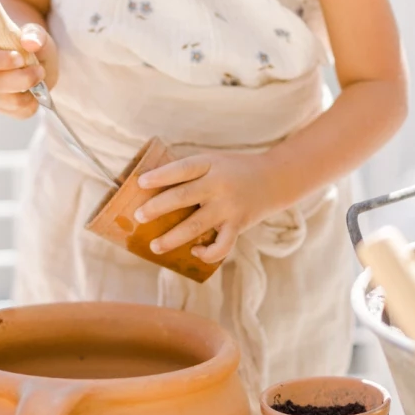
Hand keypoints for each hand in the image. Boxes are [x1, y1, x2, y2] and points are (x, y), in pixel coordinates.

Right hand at [0, 23, 58, 118]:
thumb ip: (34, 34)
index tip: (20, 58)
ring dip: (30, 92)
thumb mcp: (36, 34)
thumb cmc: (31, 45)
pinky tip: (36, 93)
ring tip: (39, 79)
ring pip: (8, 101)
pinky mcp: (3, 108)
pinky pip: (18, 112)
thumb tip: (30, 42)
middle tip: (39, 70)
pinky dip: (32, 104)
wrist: (39, 63)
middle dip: (22, 79)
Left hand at [132, 151, 269, 264]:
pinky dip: (207, 253)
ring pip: (196, 226)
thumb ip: (190, 171)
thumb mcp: (214, 161)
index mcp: (210, 164)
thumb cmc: (235, 169)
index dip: (160, 176)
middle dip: (158, 208)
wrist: (276, 178)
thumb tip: (152, 186)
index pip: (182, 169)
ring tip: (154, 246)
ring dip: (172, 238)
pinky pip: (221, 245)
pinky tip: (194, 252)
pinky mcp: (238, 225)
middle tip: (138, 216)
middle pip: (183, 197)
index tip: (140, 183)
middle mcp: (219, 185)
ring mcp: (229, 207)